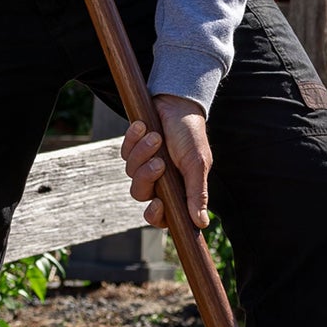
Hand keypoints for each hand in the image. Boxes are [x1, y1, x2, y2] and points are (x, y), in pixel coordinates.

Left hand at [121, 96, 211, 231]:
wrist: (177, 104)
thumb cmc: (191, 134)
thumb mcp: (197, 164)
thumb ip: (197, 193)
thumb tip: (202, 223)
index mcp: (177, 189)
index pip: (162, 216)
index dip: (156, 215)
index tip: (158, 203)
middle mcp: (159, 181)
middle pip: (140, 194)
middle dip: (147, 177)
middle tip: (159, 161)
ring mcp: (144, 165)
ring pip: (130, 172)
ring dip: (142, 153)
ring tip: (155, 136)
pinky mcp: (133, 150)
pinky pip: (125, 153)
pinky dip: (133, 140)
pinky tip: (143, 127)